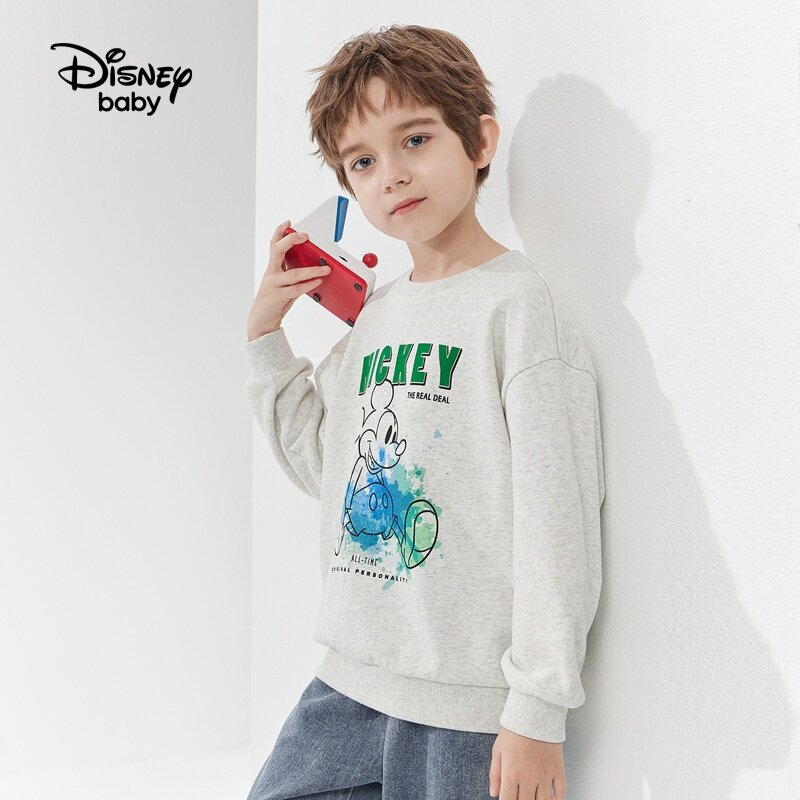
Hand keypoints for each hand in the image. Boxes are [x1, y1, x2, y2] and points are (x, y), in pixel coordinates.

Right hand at [245, 218, 330, 340]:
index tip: (288, 222)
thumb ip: (296, 277)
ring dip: (312, 269)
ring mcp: (273, 285)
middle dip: (291, 240)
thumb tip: (315, 270)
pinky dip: (308, 284)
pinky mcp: (277, 297)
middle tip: (305, 236)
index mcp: (272, 268)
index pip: (274, 245)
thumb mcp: (285, 286)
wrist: (261, 322)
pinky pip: (295, 289)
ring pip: (293, 272)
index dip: (280, 232)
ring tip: (326, 267)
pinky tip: (318, 281)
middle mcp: (271, 274)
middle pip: (278, 250)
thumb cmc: (274, 302)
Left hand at [489, 725, 566, 798]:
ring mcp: (545, 775)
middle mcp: (529, 778)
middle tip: (520, 796)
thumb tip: (494, 793)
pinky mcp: (558, 769)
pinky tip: (550, 798)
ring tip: (532, 796)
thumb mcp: (497, 750)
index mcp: (512, 773)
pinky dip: (556, 799)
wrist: (534, 712)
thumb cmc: (514, 730)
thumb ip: (494, 774)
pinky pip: (561, 792)